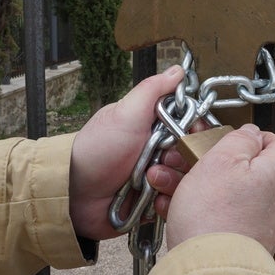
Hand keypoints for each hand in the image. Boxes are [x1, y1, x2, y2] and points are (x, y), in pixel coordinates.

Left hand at [69, 65, 189, 239]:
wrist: (76, 194)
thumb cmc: (98, 150)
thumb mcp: (126, 113)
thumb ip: (153, 89)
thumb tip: (178, 70)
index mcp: (158, 127)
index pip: (195, 127)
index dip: (198, 132)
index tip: (191, 135)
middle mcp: (162, 151)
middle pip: (196, 156)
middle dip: (182, 160)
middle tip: (163, 159)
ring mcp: (160, 178)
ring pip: (189, 182)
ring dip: (171, 181)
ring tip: (149, 180)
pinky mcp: (156, 203)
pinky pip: (176, 204)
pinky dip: (166, 204)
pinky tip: (151, 200)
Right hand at [164, 124, 274, 253]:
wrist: (208, 272)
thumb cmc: (215, 216)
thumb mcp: (222, 159)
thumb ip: (239, 139)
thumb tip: (250, 131)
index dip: (253, 135)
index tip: (229, 135)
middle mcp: (273, 199)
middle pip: (243, 167)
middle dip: (207, 159)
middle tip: (184, 158)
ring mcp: (257, 222)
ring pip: (224, 191)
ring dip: (193, 181)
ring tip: (166, 181)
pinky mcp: (238, 240)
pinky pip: (216, 215)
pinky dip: (194, 207)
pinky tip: (170, 206)